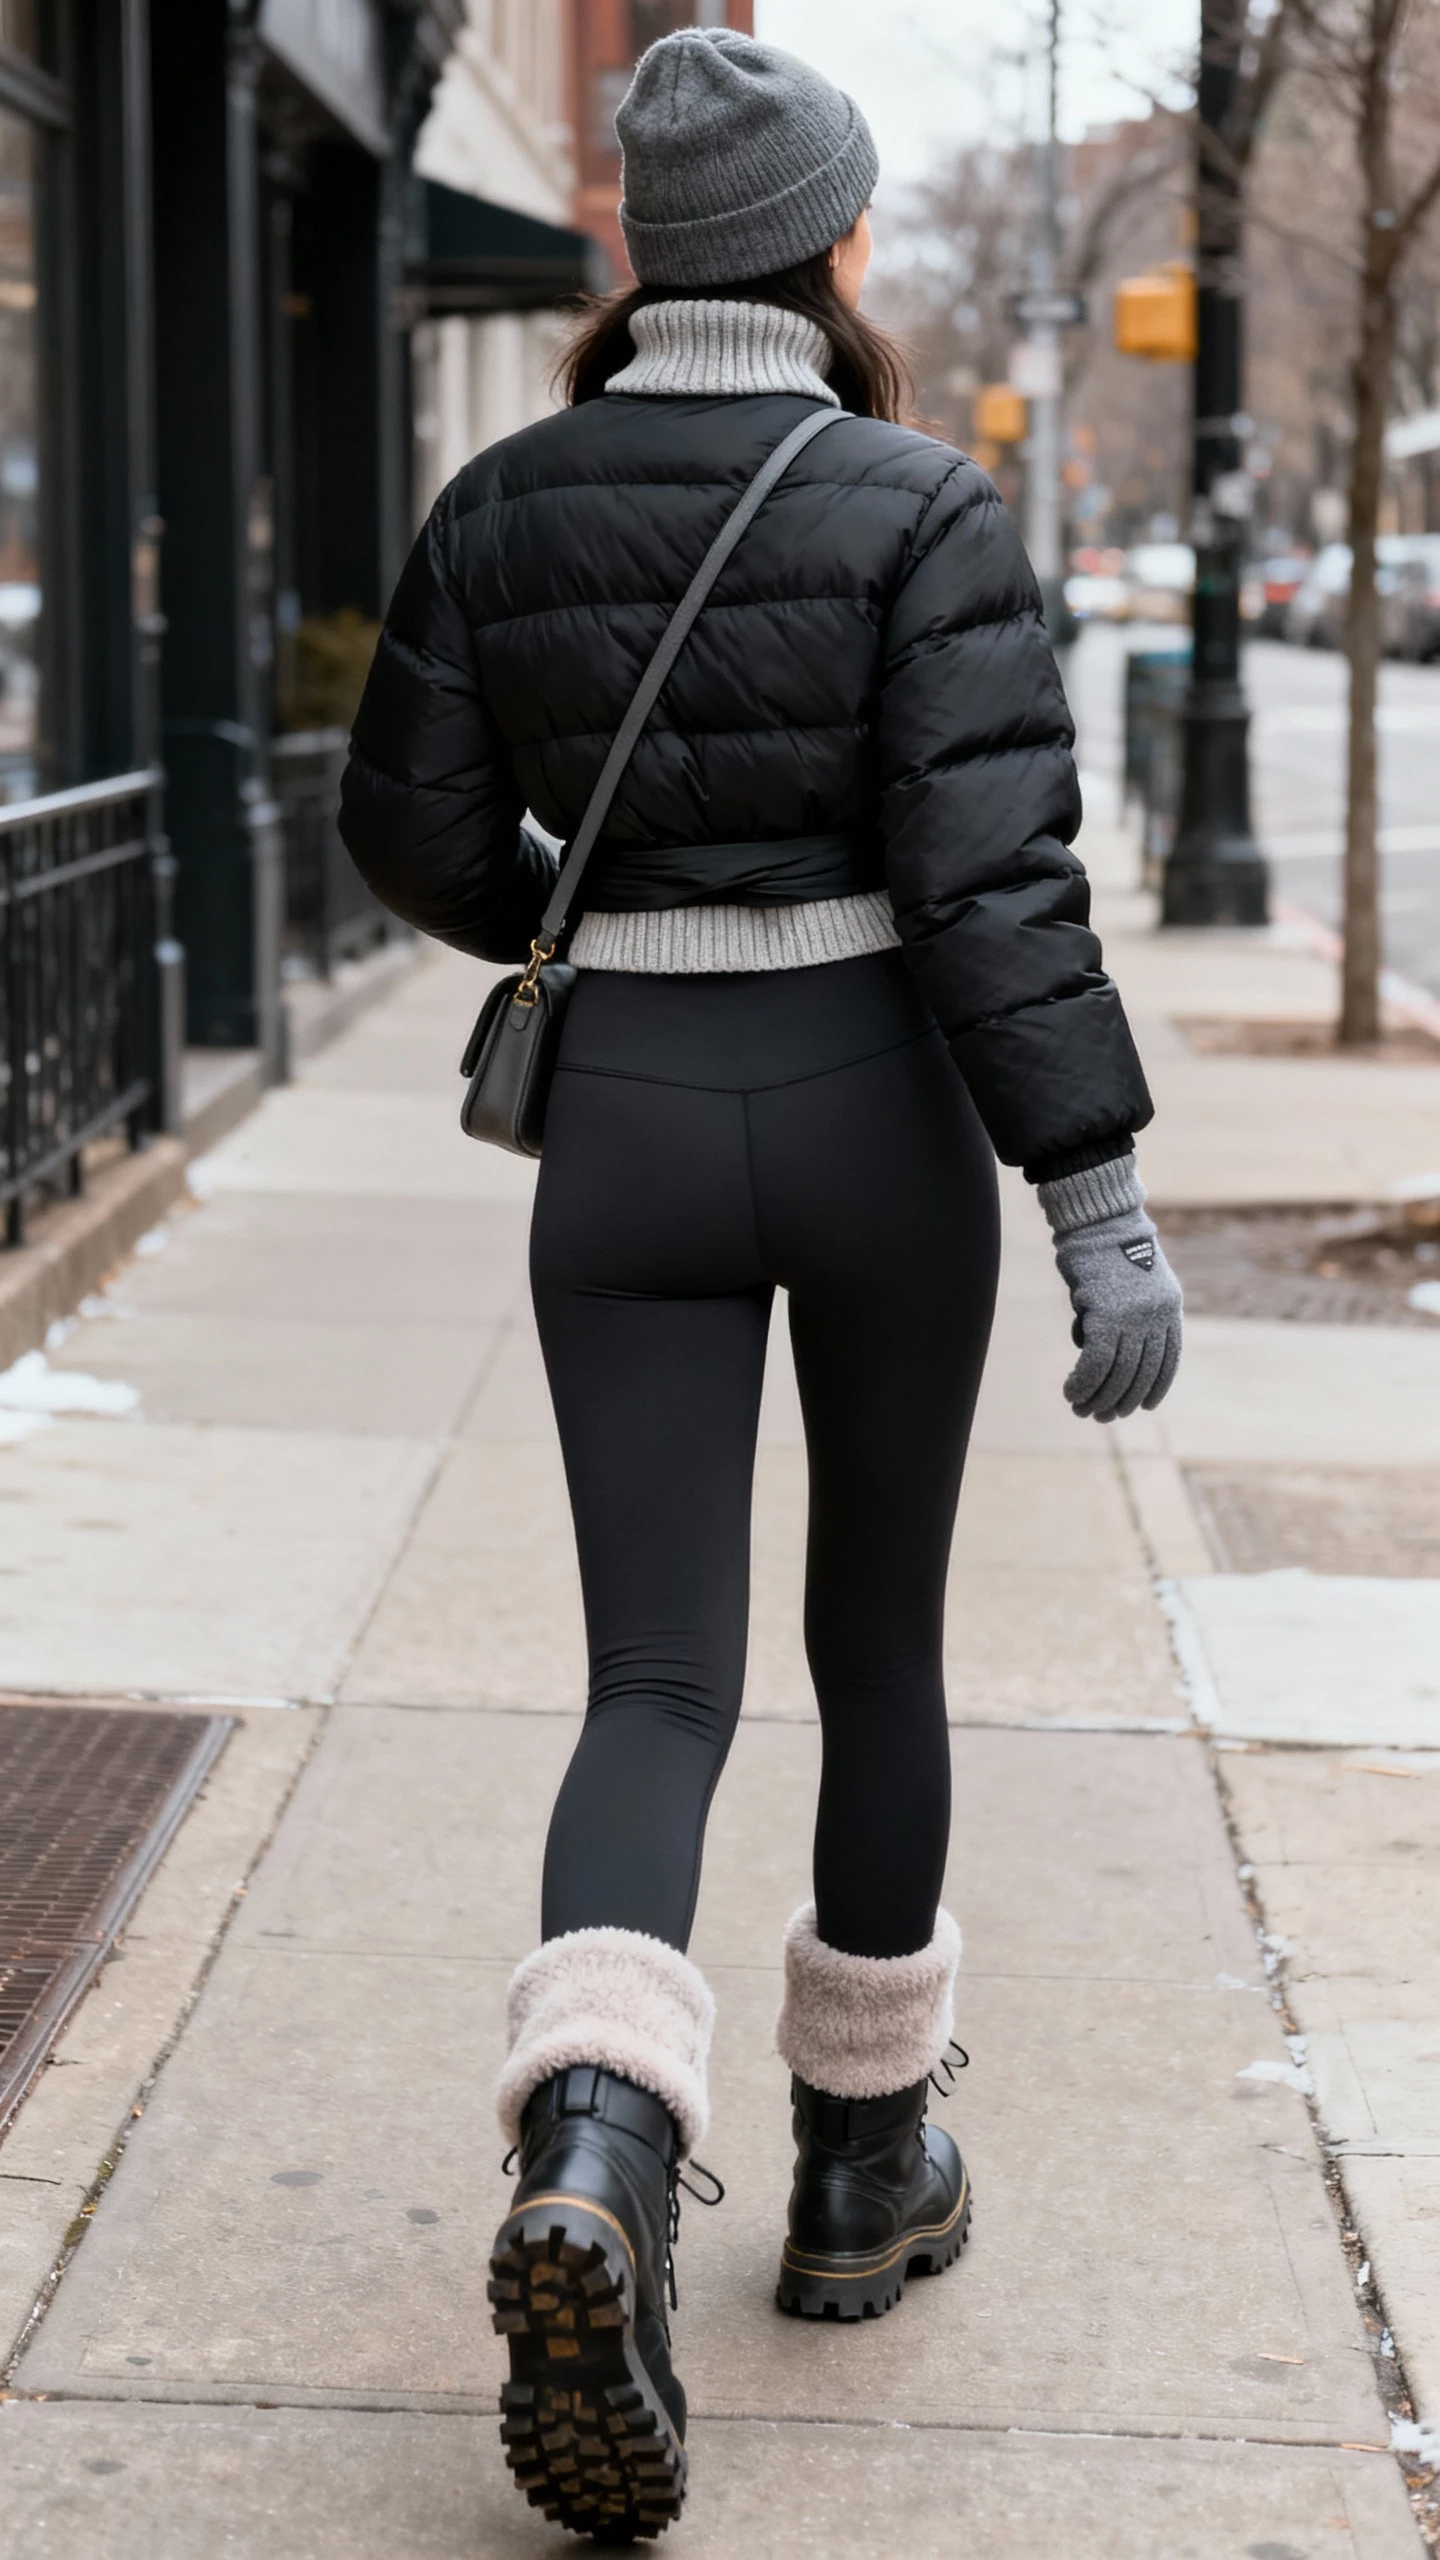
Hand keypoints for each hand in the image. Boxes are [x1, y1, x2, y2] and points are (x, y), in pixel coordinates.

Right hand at [1037, 1156, 1182, 1424]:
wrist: (1098, 1219)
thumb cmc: (1108, 1247)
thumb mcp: (1136, 1281)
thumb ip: (1135, 1312)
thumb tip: (1113, 1349)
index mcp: (1170, 1307)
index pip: (1169, 1359)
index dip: (1156, 1387)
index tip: (1142, 1406)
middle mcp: (1157, 1315)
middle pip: (1141, 1372)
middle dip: (1121, 1400)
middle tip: (1103, 1416)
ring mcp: (1133, 1316)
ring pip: (1117, 1373)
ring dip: (1098, 1398)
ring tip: (1083, 1410)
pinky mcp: (1105, 1315)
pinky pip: (1095, 1362)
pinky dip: (1083, 1382)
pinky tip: (1072, 1393)